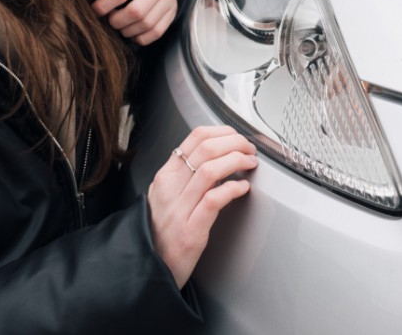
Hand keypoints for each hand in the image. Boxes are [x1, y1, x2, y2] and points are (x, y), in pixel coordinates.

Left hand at [91, 0, 176, 45]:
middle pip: (136, 11)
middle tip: (109, 20)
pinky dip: (140, 37)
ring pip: (146, 24)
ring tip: (119, 24)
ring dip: (127, 30)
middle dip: (117, 21)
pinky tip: (131, 30)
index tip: (95, 9)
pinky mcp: (173, 11)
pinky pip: (156, 32)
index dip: (104, 5)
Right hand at [147, 126, 257, 288]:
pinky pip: (213, 200)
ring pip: (210, 169)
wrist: (151, 269)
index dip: (223, 132)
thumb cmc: (163, 234)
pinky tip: (243, 188)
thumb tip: (217, 158)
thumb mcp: (167, 198)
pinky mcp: (189, 230)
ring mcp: (178, 209)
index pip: (194, 138)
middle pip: (206, 148)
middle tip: (249, 150)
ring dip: (237, 161)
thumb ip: (186, 177)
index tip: (238, 137)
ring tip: (250, 164)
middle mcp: (170, 188)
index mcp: (166, 176)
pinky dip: (232, 189)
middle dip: (235, 143)